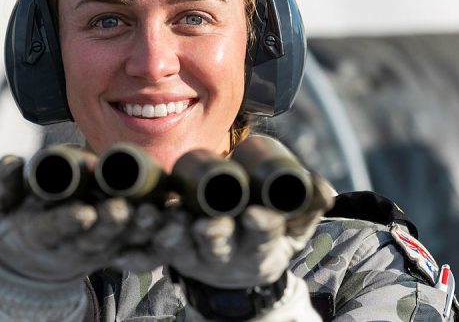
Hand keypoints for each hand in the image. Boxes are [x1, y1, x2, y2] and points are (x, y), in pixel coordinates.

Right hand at [0, 155, 155, 281]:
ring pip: (124, 243)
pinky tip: (179, 225)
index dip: (66, 222)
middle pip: (95, 238)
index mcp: (39, 232)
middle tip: (126, 210)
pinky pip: (144, 249)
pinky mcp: (120, 248)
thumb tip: (10, 162)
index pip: (52, 229)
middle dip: (110, 226)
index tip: (82, 212)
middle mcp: (73, 244)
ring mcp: (100, 248)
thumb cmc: (10, 220)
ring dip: (142, 232)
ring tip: (158, 215)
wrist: (28, 257)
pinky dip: (161, 241)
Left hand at [155, 172, 334, 288]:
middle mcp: (226, 252)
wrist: (238, 271)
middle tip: (209, 224)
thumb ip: (309, 206)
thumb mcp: (296, 227)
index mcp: (261, 244)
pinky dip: (143, 242)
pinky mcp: (169, 251)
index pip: (263, 234)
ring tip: (169, 222)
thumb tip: (323, 189)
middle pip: (218, 243)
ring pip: (182, 246)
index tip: (256, 216)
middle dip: (214, 233)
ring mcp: (195, 253)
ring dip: (174, 234)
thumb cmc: (270, 237)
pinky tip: (135, 227)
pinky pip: (153, 248)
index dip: (261, 225)